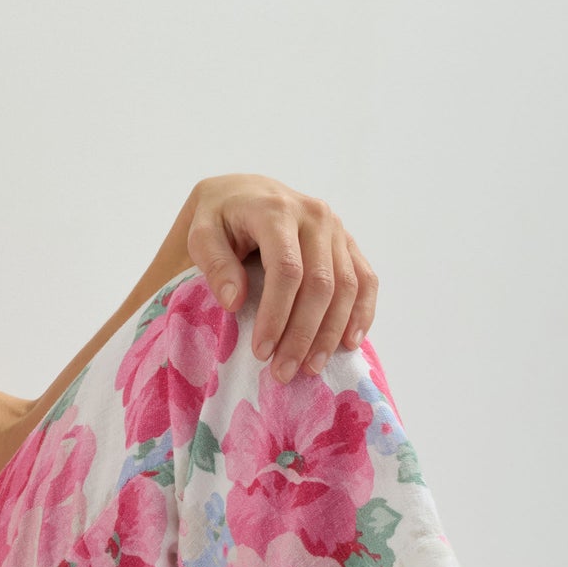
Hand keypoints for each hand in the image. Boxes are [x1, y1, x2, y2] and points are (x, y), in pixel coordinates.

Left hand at [184, 173, 378, 381]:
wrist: (244, 194)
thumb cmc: (219, 219)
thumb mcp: (202, 234)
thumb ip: (214, 264)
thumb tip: (235, 302)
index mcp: (277, 210)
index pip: (286, 270)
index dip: (277, 315)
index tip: (261, 352)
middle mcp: (315, 216)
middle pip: (321, 283)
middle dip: (303, 334)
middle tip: (284, 372)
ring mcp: (337, 229)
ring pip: (347, 287)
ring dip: (331, 333)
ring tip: (310, 368)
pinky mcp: (348, 243)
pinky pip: (366, 280)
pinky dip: (361, 314)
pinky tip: (348, 344)